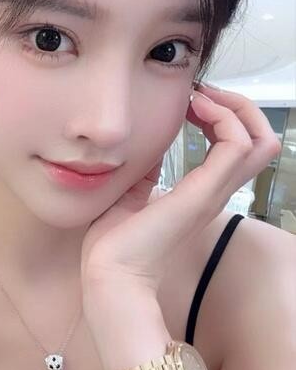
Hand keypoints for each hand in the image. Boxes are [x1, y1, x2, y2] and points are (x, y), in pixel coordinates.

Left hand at [80, 83, 280, 299]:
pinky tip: (192, 109)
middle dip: (238, 106)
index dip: (224, 117)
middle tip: (201, 94)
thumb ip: (146, 171)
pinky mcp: (203, 193)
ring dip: (234, 107)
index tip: (191, 102)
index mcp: (200, 194)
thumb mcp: (131, 194)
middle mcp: (214, 192)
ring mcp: (212, 193)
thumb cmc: (113, 244)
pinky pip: (238, 145)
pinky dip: (223, 117)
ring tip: (199, 98)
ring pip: (260, 139)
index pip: (238, 149)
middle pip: (261, 141)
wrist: (108, 274)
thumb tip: (148, 145)